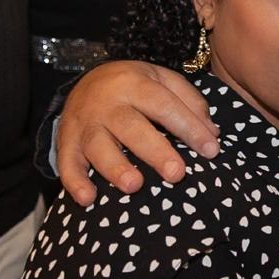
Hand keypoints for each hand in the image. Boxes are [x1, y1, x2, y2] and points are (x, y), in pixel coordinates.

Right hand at [55, 61, 220, 203]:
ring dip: (114, 167)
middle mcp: (108, 103)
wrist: (85, 80)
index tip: (211, 150)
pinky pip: (67, 163)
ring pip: (98, 146)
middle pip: (131, 127)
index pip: (164, 105)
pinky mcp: (66, 141)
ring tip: (134, 185)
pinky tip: (88, 199)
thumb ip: (189, 102)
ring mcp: (85, 123)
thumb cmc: (134, 86)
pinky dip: (75, 181)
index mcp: (134, 83)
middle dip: (154, 151)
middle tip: (177, 173)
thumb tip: (212, 134)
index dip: (188, 127)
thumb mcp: (162, 79)